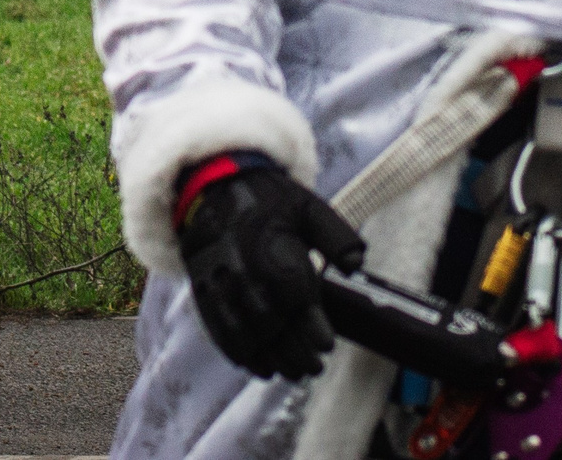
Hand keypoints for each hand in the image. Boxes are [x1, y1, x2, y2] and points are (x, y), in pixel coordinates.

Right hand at [176, 163, 364, 380]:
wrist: (212, 188)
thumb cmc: (266, 200)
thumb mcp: (308, 206)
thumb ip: (336, 236)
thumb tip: (356, 264)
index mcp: (273, 249)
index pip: (296, 298)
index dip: (313, 327)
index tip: (327, 344)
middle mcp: (245, 271)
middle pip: (272, 325)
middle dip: (296, 352)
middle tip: (315, 366)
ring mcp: (221, 285)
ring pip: (247, 335)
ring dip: (272, 359)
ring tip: (293, 372)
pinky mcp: (205, 293)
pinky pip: (220, 333)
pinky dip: (241, 355)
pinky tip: (260, 367)